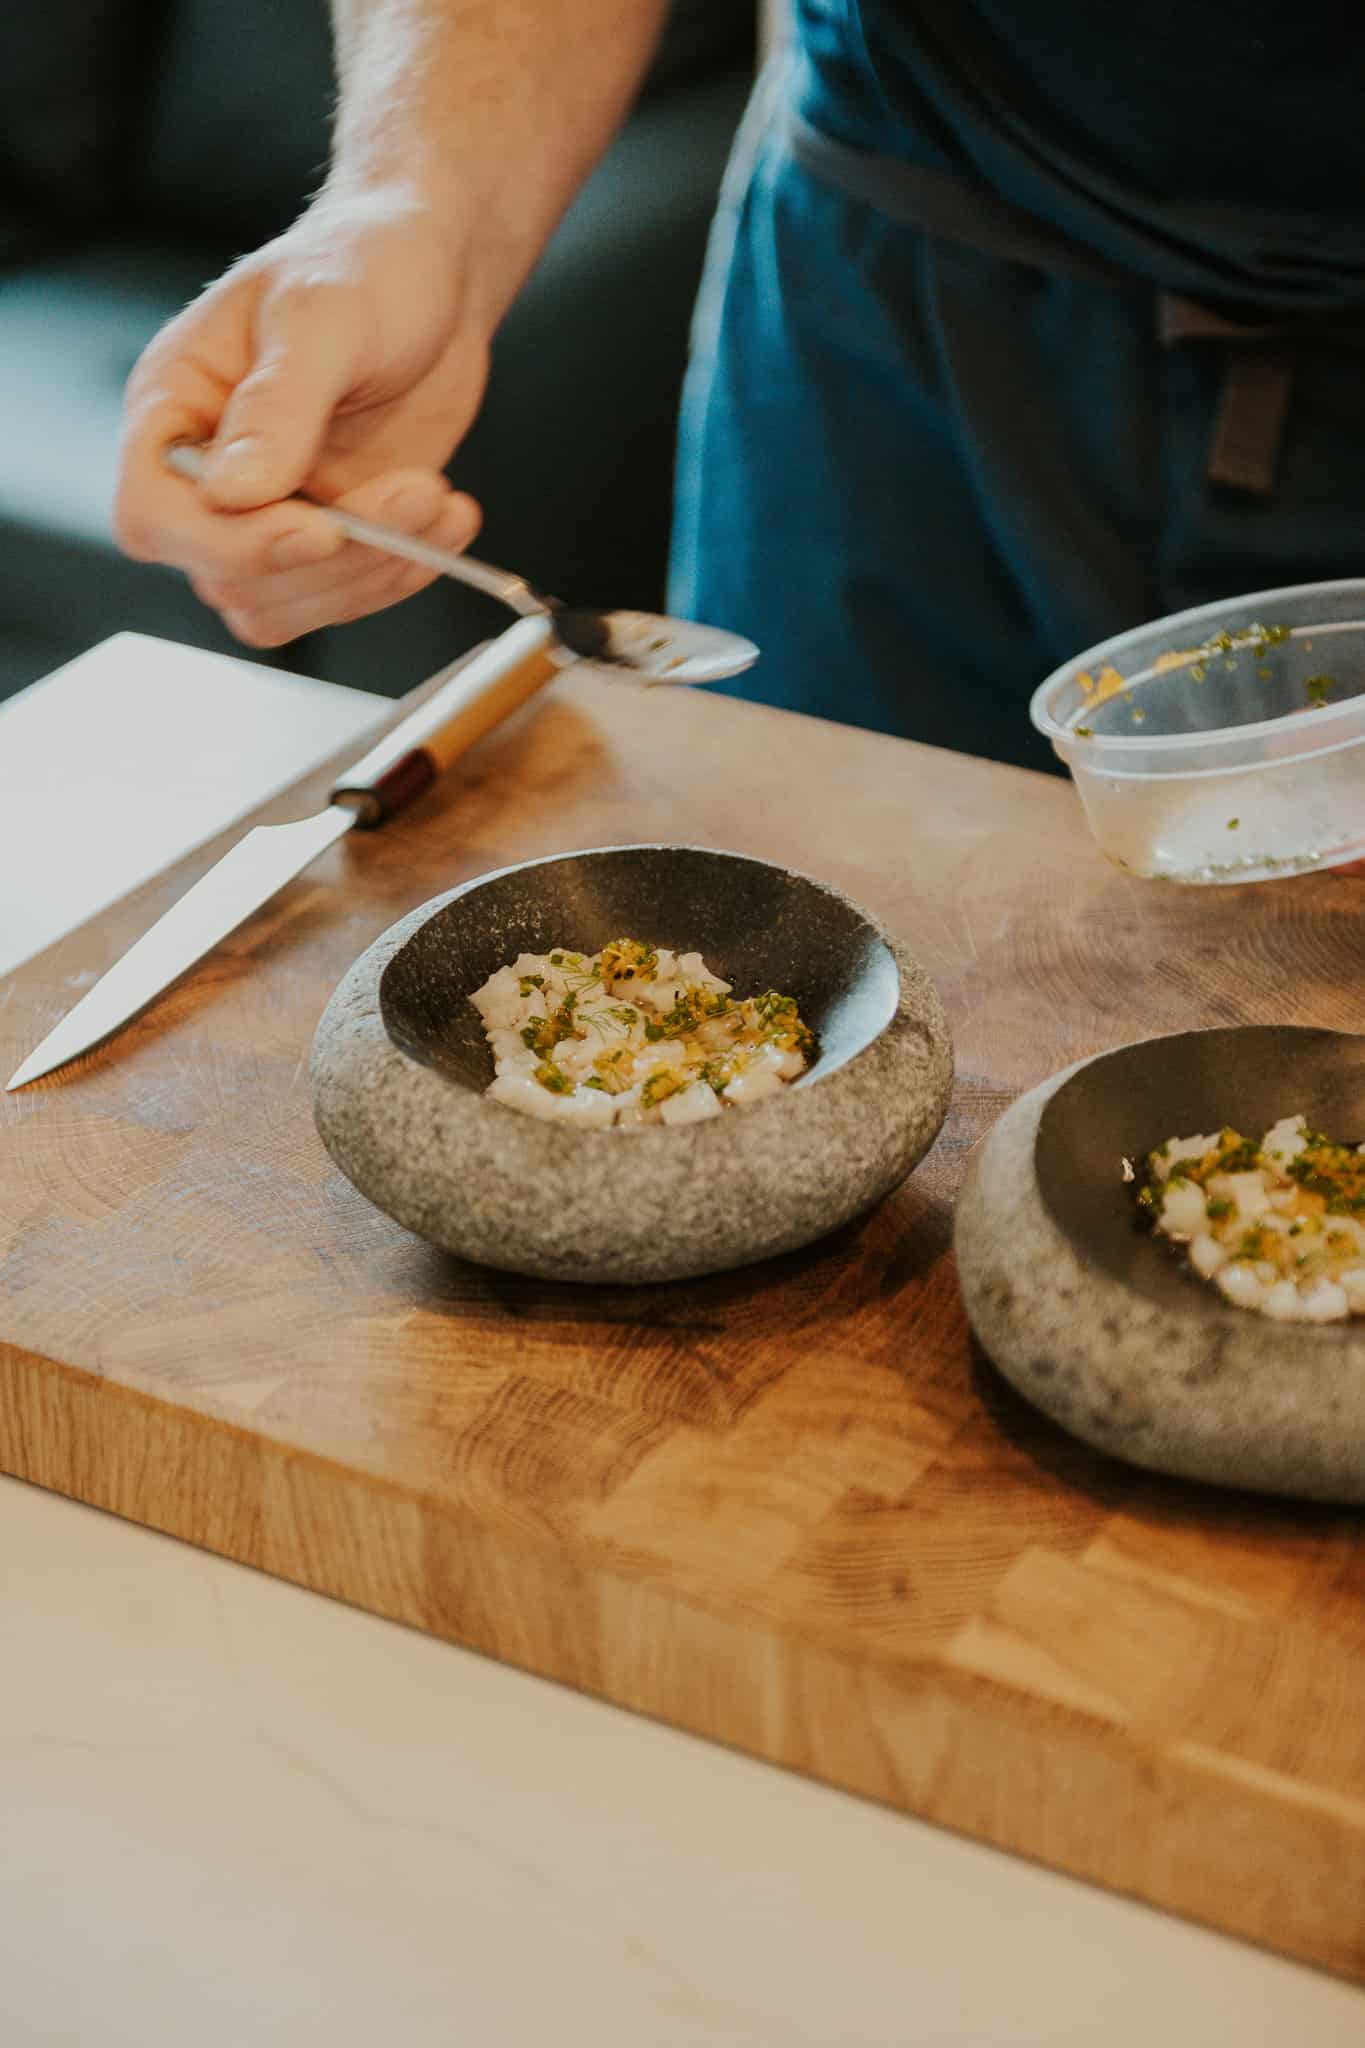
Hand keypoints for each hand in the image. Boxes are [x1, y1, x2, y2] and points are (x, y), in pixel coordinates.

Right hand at [115, 191, 486, 646]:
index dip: (226, 544)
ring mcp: (269, 516)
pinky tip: (450, 520)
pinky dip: (403, 573)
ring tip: (442, 501)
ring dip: (374, 574)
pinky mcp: (331, 538)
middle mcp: (207, 477)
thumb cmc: (362, 264)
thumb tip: (233, 493)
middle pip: (228, 580)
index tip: (318, 529)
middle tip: (418, 492)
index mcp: (172, 409)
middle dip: (332, 559)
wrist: (430, 275)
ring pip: (288, 607)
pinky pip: (345, 597)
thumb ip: (278, 403)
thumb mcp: (322, 314)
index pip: (152, 517)